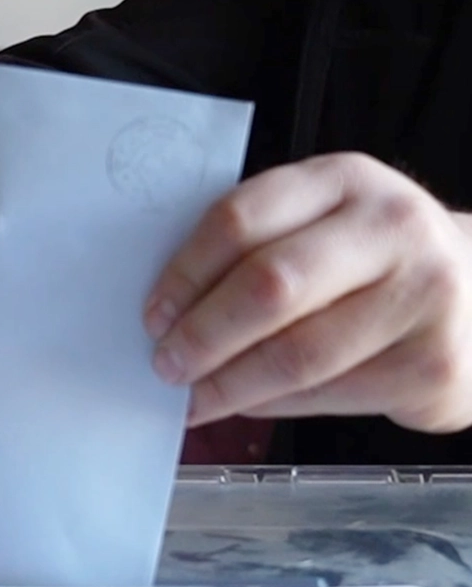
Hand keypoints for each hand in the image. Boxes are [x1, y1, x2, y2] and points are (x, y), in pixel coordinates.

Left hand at [146, 152, 471, 432]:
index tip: (153, 314)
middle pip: (270, 286)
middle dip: (203, 335)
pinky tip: (246, 403)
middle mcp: (392, 229)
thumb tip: (169, 313)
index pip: (241, 219)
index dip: (185, 273)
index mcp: (343, 180)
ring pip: (298, 353)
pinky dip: (272, 406)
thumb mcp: (321, 223)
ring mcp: (423, 296)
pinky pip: (329, 394)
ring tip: (193, 395)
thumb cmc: (369, 259)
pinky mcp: (433, 364)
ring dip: (230, 383)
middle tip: (165, 364)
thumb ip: (255, 247)